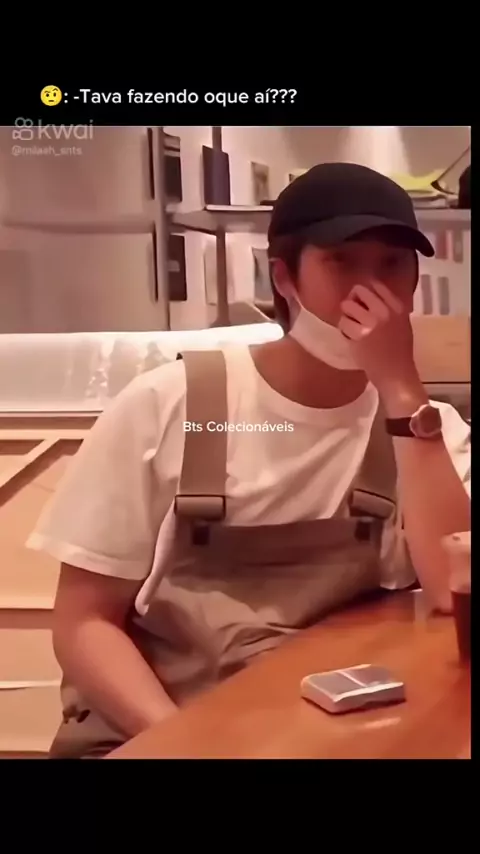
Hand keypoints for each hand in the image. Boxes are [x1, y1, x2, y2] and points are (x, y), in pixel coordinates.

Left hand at [339, 282, 425, 411]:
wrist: (396, 374)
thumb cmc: (400, 352)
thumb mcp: (402, 323)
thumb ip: (388, 308)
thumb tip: (368, 297)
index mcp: (397, 307)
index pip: (375, 285)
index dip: (363, 293)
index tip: (362, 304)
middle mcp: (385, 311)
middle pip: (358, 290)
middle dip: (352, 301)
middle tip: (353, 315)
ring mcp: (371, 322)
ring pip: (346, 306)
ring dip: (346, 317)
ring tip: (352, 329)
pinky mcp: (359, 335)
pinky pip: (342, 323)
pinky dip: (343, 331)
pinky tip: (351, 340)